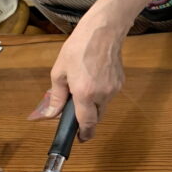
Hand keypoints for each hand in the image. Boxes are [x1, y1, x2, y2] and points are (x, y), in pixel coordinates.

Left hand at [28, 17, 125, 141]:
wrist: (103, 32)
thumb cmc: (79, 48)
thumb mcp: (59, 71)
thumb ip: (56, 96)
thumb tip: (51, 114)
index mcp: (84, 93)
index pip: (86, 123)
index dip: (84, 134)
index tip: (81, 139)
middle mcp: (102, 95)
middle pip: (96, 118)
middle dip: (87, 118)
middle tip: (76, 109)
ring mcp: (113, 90)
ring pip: (103, 106)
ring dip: (93, 104)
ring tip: (84, 86)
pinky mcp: (120, 83)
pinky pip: (109, 95)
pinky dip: (101, 93)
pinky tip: (94, 78)